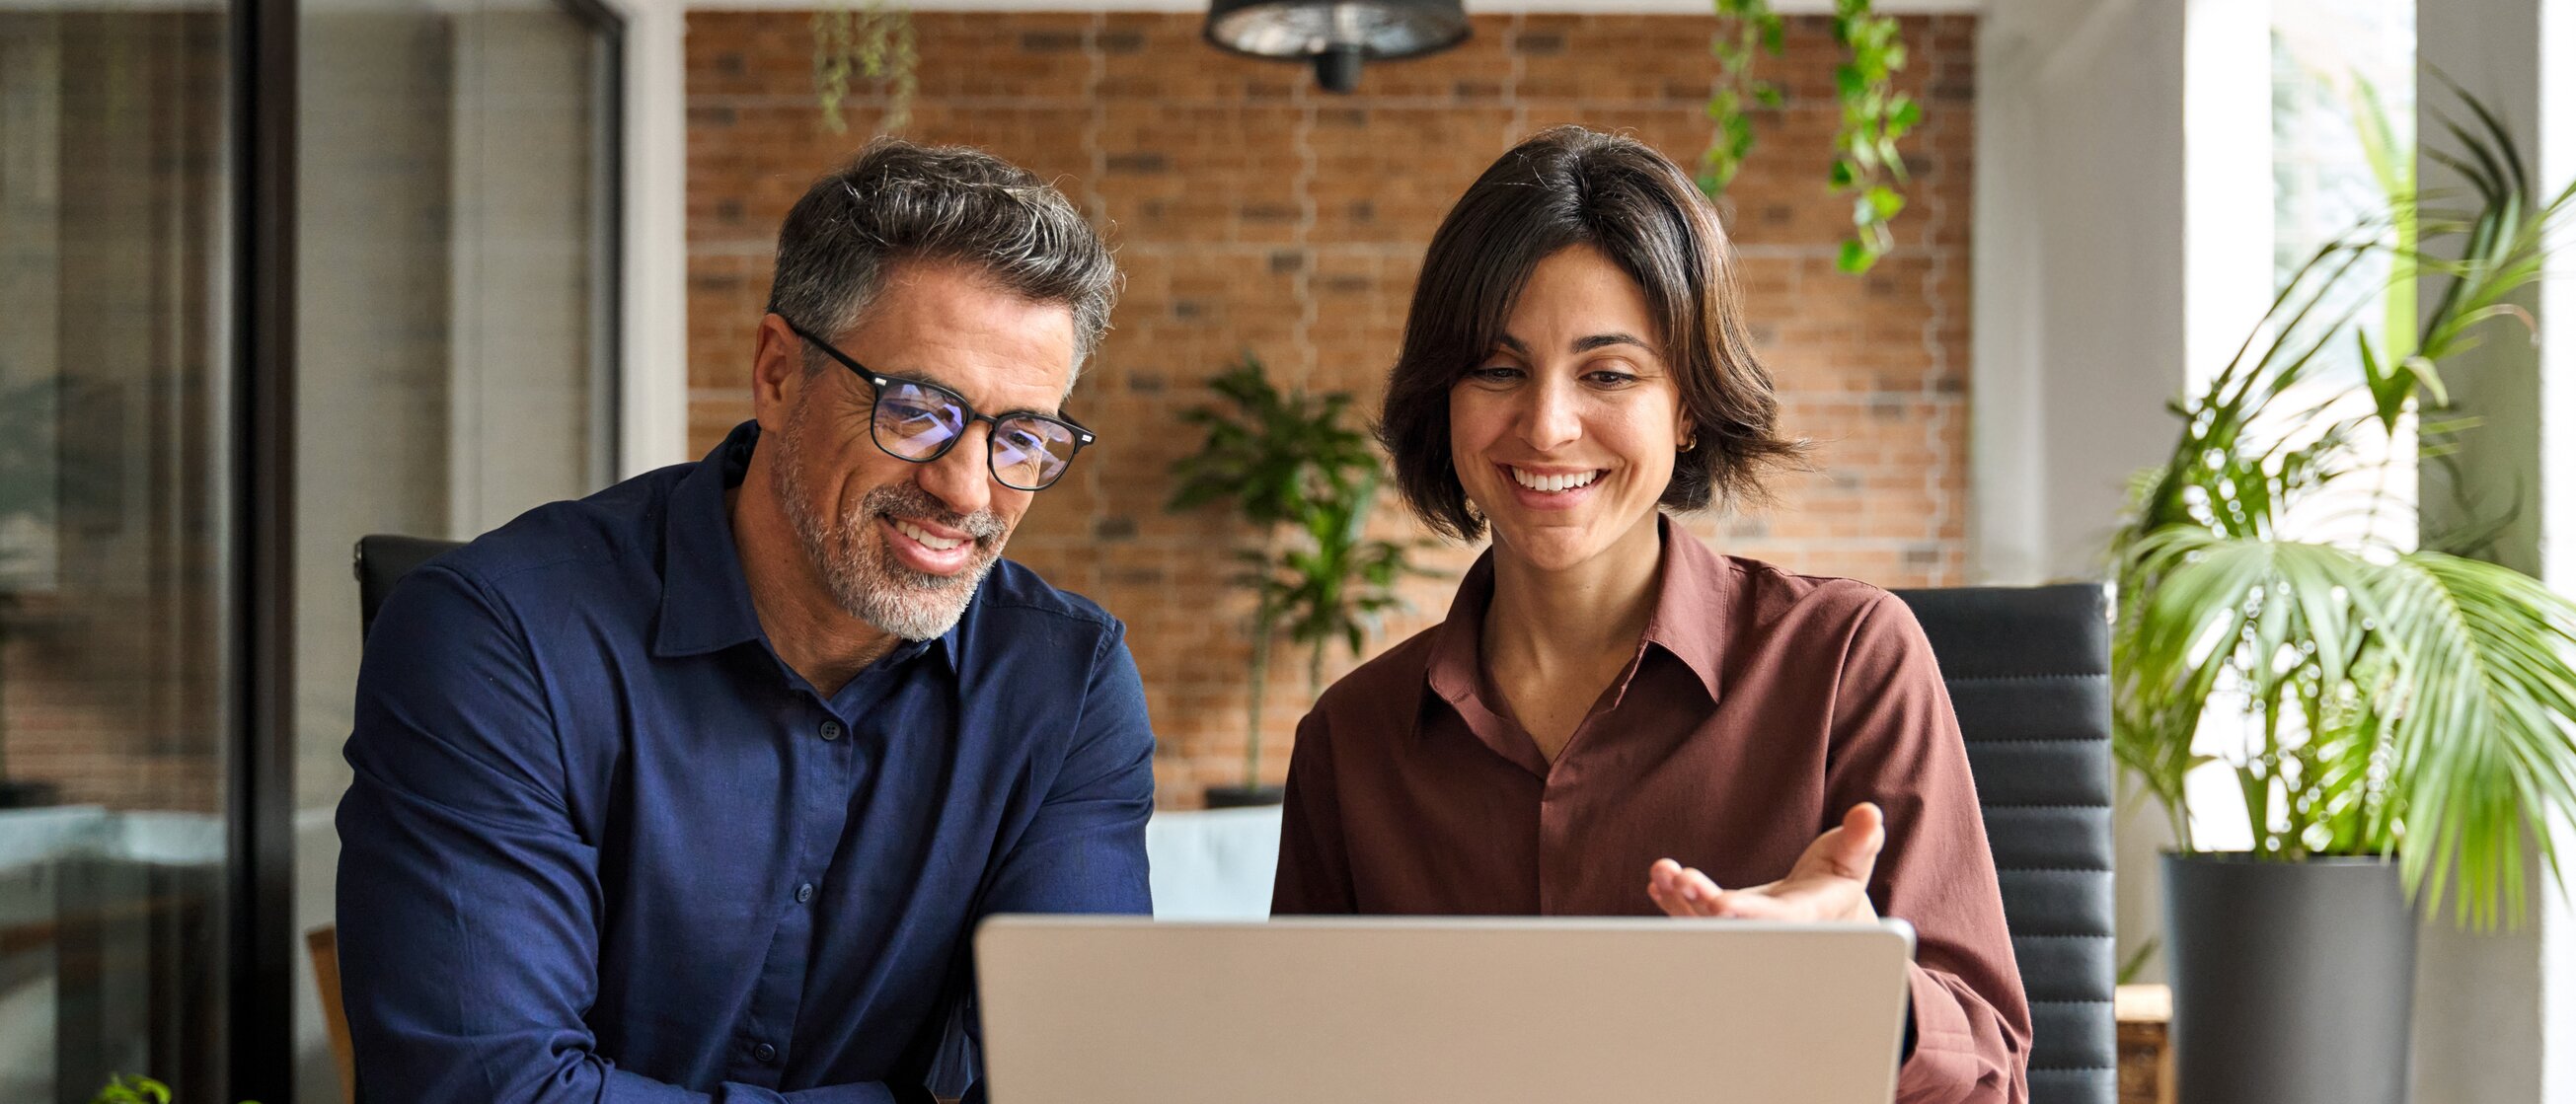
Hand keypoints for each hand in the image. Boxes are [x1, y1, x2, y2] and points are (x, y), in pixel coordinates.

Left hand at [1646, 803, 1885, 922]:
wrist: (1828, 911)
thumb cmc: (1842, 877)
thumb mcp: (1856, 856)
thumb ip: (1862, 838)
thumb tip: (1869, 814)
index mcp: (1805, 916)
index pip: (1775, 919)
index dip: (1747, 914)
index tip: (1720, 905)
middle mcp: (1770, 928)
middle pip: (1732, 926)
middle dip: (1702, 905)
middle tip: (1679, 879)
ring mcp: (1745, 927)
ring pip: (1707, 923)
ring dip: (1680, 900)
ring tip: (1662, 871)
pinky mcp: (1728, 920)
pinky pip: (1696, 918)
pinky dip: (1674, 903)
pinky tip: (1657, 884)